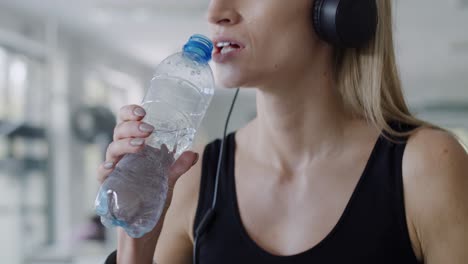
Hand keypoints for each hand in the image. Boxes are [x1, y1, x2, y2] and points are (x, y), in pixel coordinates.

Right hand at [96, 104, 198, 262]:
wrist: (144, 227)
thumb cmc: (153, 199)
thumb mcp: (169, 181)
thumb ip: (179, 167)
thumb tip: (194, 153)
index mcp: (135, 148)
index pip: (127, 123)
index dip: (130, 113)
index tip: (143, 111)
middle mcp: (123, 156)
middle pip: (119, 132)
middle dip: (131, 126)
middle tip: (148, 129)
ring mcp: (115, 170)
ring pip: (112, 149)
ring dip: (125, 144)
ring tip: (140, 145)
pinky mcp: (109, 187)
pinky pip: (102, 175)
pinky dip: (105, 169)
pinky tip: (113, 167)